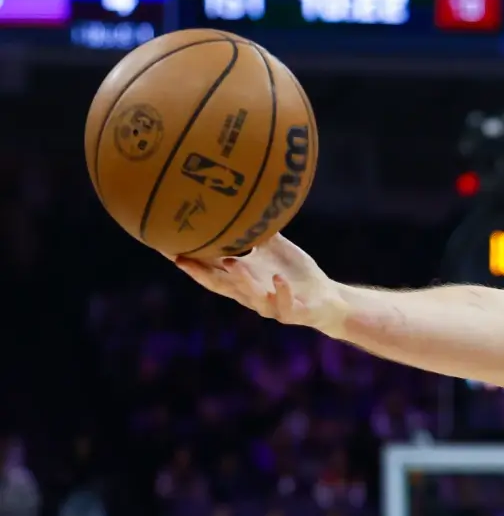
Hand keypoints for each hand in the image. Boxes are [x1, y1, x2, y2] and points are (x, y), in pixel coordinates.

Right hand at [170, 235, 340, 331]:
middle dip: (199, 273)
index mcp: (243, 281)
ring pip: (250, 296)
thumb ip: (258, 233)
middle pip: (219, 286)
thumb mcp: (275, 250)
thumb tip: (245, 203)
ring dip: (240, 280)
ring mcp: (270, 305)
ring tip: (232, 262)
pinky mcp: (293, 312)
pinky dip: (281, 292)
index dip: (188, 261)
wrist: (326, 301)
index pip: (209, 271)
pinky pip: (285, 305)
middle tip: (180, 258)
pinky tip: (278, 280)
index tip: (165, 246)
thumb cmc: (295, 274)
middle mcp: (251, 295)